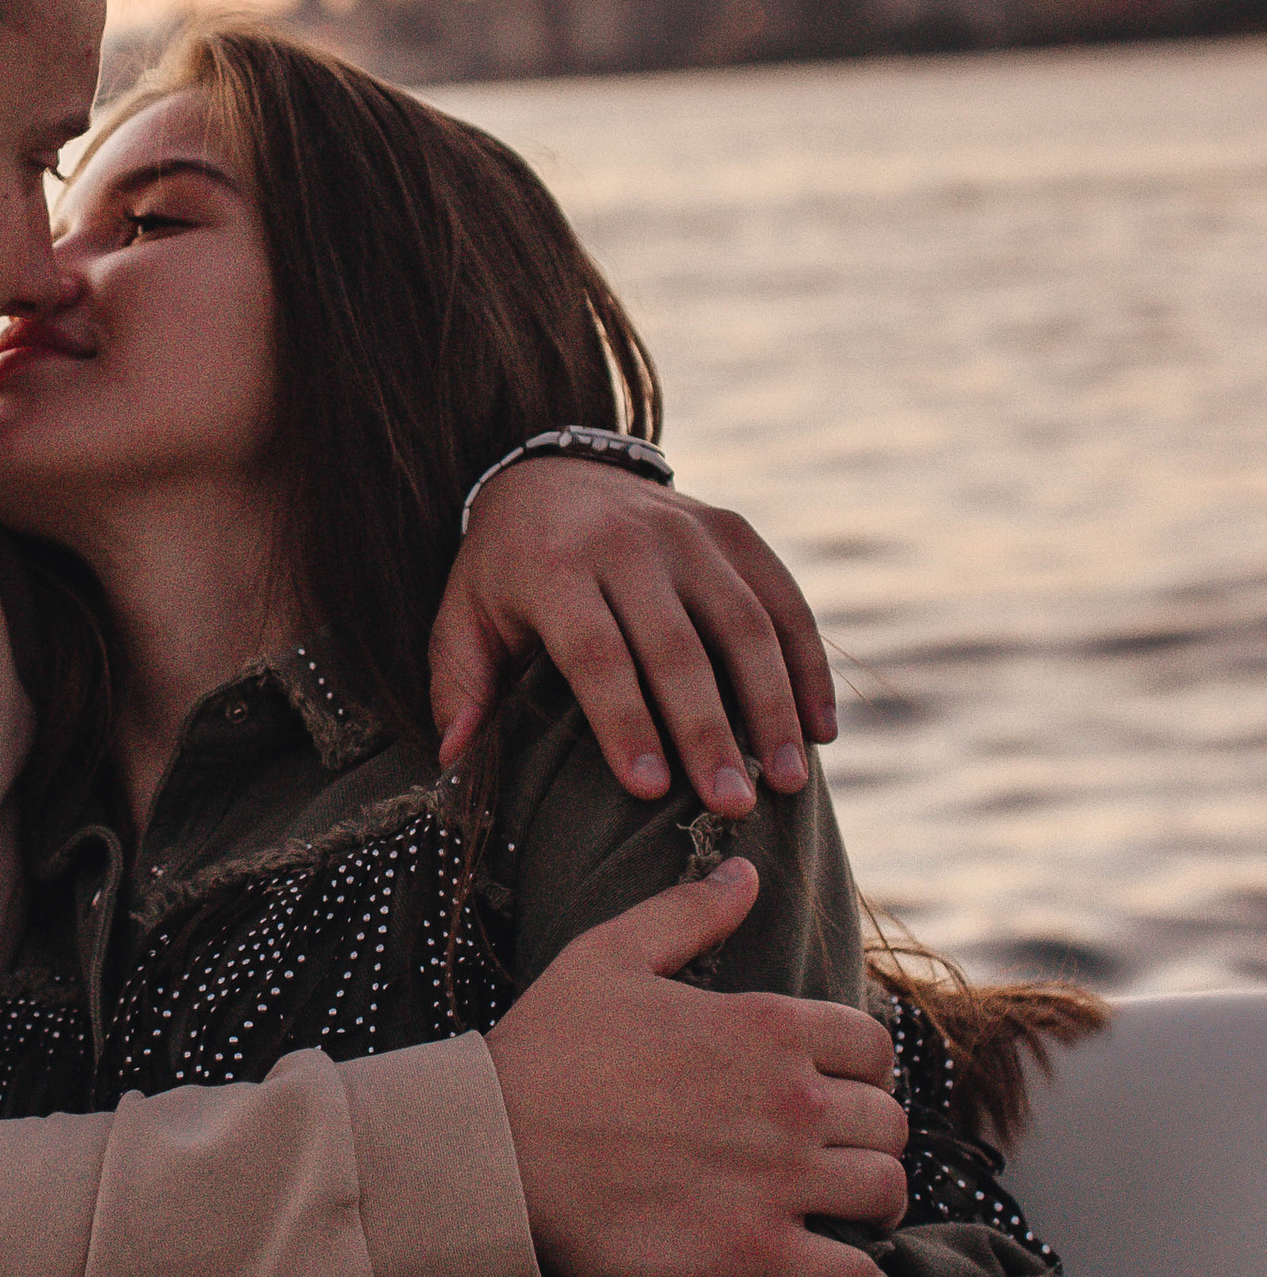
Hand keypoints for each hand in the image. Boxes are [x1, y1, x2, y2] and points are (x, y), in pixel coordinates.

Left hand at [431, 462, 836, 816]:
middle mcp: (627, 542)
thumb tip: (455, 759)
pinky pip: (784, 600)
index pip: (596, 652)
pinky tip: (820, 729)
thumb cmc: (504, 569)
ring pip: (744, 624)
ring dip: (773, 706)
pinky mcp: (734, 531)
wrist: (552, 472)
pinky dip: (808, 665)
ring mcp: (689, 531)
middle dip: (707, 732)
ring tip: (786, 780)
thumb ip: (459, 685)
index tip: (650, 791)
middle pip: (677, 646)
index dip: (624, 722)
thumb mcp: (463, 616)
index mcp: (553, 566)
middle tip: (731, 805)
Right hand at [485, 860, 908, 1276]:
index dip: (862, 1067)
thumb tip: (746, 871)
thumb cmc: (546, 1049)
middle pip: (889, 1121)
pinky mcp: (758, 1254)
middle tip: (840, 1151)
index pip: (873, 1046)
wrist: (495, 1151)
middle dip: (870, 1134)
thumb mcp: (610, 956)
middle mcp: (792, 1101)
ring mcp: (781, 1180)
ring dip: (877, 1203)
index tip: (838, 1086)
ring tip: (853, 1211)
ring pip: (886, 1191)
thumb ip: (689, 913)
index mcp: (767, 1027)